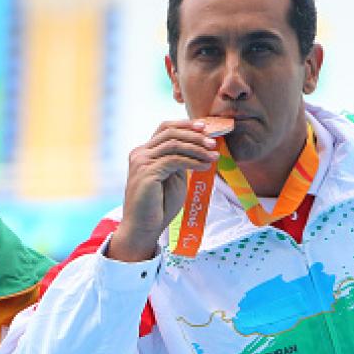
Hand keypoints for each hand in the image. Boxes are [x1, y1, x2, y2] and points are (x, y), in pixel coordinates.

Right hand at [108, 120, 219, 262]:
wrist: (142, 228)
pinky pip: (175, 160)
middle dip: (195, 135)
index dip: (185, 125)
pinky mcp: (147, 173)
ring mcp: (141, 162)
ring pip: (174, 144)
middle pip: (170, 132)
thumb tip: (199, 146)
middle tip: (213, 142)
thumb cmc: (158, 207)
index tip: (205, 127)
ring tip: (214, 154)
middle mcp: (139, 154)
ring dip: (197, 148)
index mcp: (144, 153)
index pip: (165, 129)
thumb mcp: (172, 178)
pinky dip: (193, 161)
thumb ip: (179, 161)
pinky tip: (205, 166)